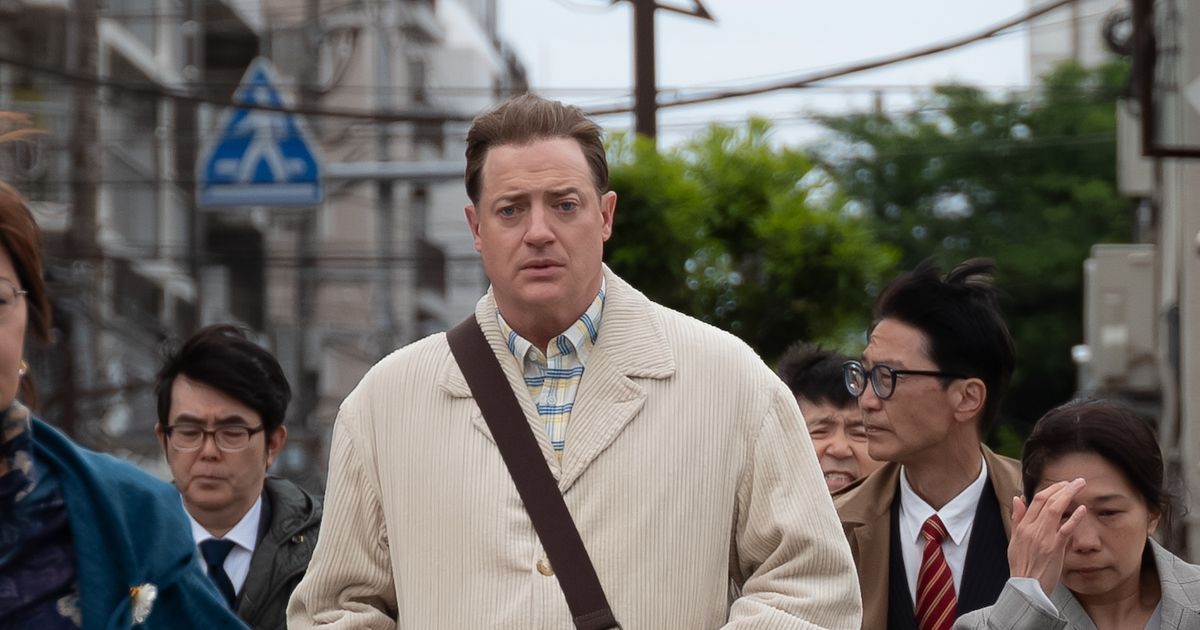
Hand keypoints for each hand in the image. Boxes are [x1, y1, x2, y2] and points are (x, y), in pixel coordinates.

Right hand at [1007, 478, 1086, 596]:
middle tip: (1076, 481)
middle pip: (1047, 500)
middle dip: (1062, 487)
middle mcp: (1032, 528)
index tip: (1062, 484)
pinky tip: (1083, 508)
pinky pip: (1066, 529)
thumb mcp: (1014, 540)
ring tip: (1080, 486)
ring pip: (1056, 509)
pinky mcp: (1055, 548)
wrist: (1026, 588)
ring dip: (1069, 494)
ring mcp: (1044, 537)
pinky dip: (1074, 517)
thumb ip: (1017, 518)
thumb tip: (1017, 498)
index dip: (1050, 488)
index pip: (1036, 500)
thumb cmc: (1021, 565)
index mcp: (1022, 526)